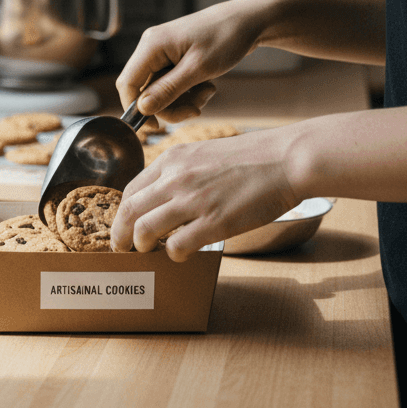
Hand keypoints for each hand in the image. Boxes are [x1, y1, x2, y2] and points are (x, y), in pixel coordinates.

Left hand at [109, 126, 301, 259]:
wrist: (287, 159)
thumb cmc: (252, 158)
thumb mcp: (203, 153)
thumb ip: (179, 172)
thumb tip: (163, 197)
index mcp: (172, 159)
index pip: (131, 190)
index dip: (123, 213)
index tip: (124, 226)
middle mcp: (176, 178)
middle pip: (130, 211)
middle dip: (120, 235)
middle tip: (122, 248)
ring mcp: (194, 200)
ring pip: (145, 230)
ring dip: (141, 246)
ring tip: (147, 252)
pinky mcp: (214, 222)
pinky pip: (177, 246)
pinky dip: (172, 254)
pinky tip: (180, 254)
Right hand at [116, 0, 270, 121]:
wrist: (249, 20)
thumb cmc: (226, 38)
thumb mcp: (198, 69)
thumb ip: (167, 90)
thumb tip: (141, 109)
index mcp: (151, 45)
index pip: (128, 84)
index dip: (137, 109)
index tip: (157, 126)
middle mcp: (151, 48)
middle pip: (145, 91)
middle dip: (169, 106)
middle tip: (195, 111)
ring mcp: (162, 53)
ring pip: (160, 90)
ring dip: (182, 100)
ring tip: (207, 93)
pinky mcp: (173, 58)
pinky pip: (171, 84)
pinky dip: (187, 92)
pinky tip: (206, 86)